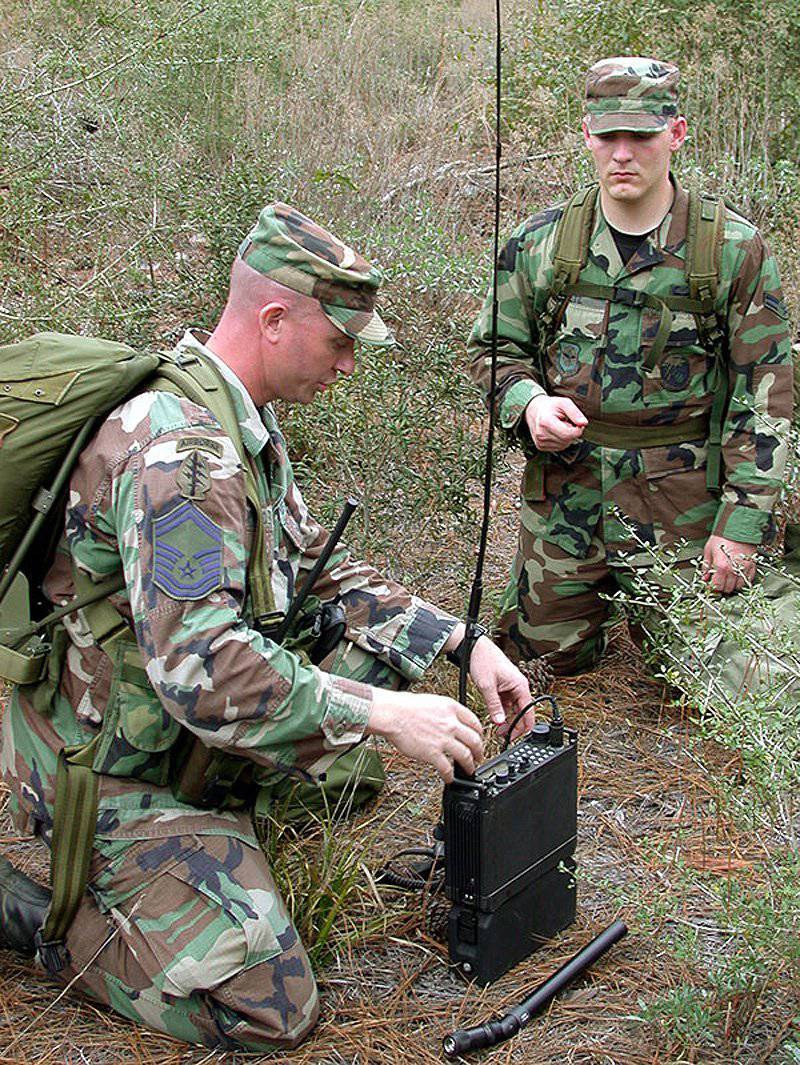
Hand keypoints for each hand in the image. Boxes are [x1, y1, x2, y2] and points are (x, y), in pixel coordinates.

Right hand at [366, 689, 483, 782]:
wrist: (392, 714)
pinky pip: (447, 768)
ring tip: (469, 769)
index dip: (479, 733)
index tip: (478, 739)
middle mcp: (451, 724)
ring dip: (470, 765)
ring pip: (466, 756)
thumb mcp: (433, 701)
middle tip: (479, 756)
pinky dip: (450, 776)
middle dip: (479, 751)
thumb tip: (451, 721)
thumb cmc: (405, 706)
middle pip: (475, 740)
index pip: (475, 722)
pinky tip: (449, 778)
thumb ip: (445, 712)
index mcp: (452, 708)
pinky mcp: (432, 753)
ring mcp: (443, 739)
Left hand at [467, 635, 534, 739]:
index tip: (514, 737)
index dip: (523, 726)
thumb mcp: (487, 686)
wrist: (475, 647)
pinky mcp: (504, 687)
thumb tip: (499, 722)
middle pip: (522, 712)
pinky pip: (506, 703)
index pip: (529, 711)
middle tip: (503, 735)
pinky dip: (501, 711)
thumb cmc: (483, 660)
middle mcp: (519, 687)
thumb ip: (494, 706)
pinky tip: (495, 717)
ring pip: (514, 709)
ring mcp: (511, 687)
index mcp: (520, 686)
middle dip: (514, 725)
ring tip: (498, 729)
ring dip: (507, 719)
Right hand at [524, 394, 587, 450]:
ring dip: (566, 437)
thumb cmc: (550, 406)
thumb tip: (584, 423)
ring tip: (560, 426)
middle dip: (571, 432)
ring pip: (564, 445)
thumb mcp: (564, 403)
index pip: (569, 434)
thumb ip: (575, 413)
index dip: (578, 429)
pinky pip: (559, 447)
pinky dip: (561, 440)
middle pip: (567, 440)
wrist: (534, 410)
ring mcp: (540, 442)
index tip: (577, 422)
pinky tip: (556, 432)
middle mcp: (541, 434)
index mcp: (546, 422)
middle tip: (566, 422)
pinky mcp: (540, 447)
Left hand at [702, 535, 757, 593]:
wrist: (738, 527)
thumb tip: (704, 577)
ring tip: (728, 579)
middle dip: (722, 587)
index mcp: (721, 566)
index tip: (710, 586)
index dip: (712, 588)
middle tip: (718, 582)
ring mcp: (744, 568)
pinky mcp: (752, 565)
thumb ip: (706, 566)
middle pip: (728, 588)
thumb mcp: (709, 550)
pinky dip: (743, 580)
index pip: (717, 586)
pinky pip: (749, 579)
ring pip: (739, 586)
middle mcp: (733, 569)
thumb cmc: (722, 537)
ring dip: (732, 585)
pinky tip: (737, 576)